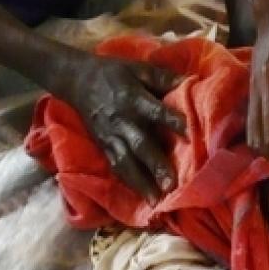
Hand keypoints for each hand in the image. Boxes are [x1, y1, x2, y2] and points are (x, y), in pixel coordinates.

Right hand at [50, 55, 185, 204]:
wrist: (76, 80)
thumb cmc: (114, 73)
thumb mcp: (138, 68)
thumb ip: (164, 77)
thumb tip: (192, 81)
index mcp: (133, 98)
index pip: (155, 111)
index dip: (171, 121)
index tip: (188, 133)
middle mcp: (122, 121)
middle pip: (140, 144)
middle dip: (156, 165)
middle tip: (172, 184)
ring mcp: (110, 136)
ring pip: (126, 162)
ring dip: (142, 183)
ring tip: (157, 201)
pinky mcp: (103, 146)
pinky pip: (116, 167)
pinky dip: (129, 183)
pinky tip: (142, 197)